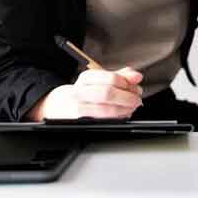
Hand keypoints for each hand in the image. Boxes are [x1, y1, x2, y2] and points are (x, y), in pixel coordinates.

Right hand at [28, 66, 143, 119]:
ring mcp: (79, 108)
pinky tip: (123, 113)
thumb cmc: (87, 91)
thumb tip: (136, 76)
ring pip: (106, 109)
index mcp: (86, 78)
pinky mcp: (81, 122)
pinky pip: (104, 120)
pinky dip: (118, 117)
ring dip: (125, 108)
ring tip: (131, 106)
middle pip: (108, 93)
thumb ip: (121, 76)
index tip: (135, 84)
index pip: (110, 78)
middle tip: (137, 98)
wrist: (61, 106)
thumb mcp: (102, 79)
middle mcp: (80, 92)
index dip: (126, 82)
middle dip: (127, 97)